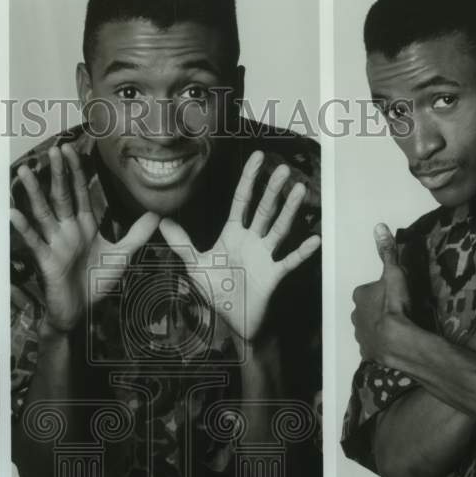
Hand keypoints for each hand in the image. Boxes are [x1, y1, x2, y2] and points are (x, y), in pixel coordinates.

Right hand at [12, 144, 160, 333]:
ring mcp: (55, 244)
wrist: (80, 312)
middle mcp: (68, 230)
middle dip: (58, 175)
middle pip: (61, 197)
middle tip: (53, 150)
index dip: (77, 172)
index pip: (80, 193)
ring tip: (25, 172)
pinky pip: (35, 241)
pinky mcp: (47, 261)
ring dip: (34, 193)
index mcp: (84, 226)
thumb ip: (137, 234)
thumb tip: (157, 214)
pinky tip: (15, 213)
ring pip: (43, 213)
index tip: (72, 150)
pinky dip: (24, 228)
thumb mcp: (122, 256)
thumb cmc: (96, 283)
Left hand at [158, 151, 320, 343]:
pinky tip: (314, 240)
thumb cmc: (217, 291)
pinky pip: (289, 262)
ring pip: (278, 229)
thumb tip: (161, 221)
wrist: (232, 320)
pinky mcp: (273, 276)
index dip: (249, 179)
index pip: (242, 200)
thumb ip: (182, 243)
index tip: (259, 156)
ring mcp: (264, 256)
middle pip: (264, 210)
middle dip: (272, 190)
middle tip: (284, 169)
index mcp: (233, 234)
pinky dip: (301, 252)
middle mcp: (251, 240)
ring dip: (289, 211)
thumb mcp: (196, 265)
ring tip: (299, 190)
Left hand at [351, 222, 410, 361]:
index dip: (382, 290)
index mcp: (359, 296)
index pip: (368, 289)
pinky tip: (393, 343)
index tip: (394, 294)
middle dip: (377, 308)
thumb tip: (378, 227)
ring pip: (368, 326)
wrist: (396, 340)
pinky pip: (373, 344)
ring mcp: (360, 335)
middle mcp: (354, 315)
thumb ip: (387, 252)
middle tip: (397, 310)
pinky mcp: (367, 352)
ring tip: (398, 327)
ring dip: (379, 326)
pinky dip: (381, 343)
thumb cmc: (394, 305)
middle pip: (366, 308)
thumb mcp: (394, 273)